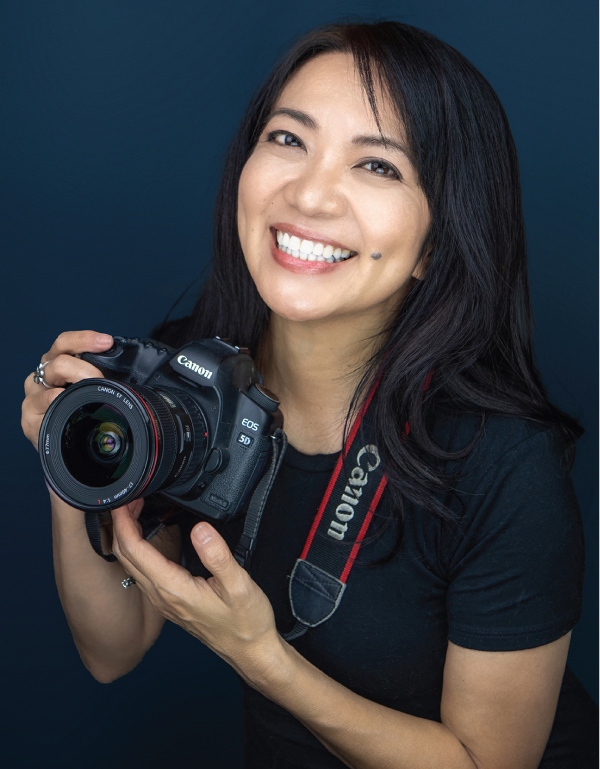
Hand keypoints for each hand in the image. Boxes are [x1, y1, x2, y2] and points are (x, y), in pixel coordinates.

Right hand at [21, 330, 113, 449]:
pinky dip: (53, 400)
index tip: (106, 342)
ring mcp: (34, 396)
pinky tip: (62, 401)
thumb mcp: (93, 390)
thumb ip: (108, 379)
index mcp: (58, 364)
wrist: (64, 448)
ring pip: (50, 378)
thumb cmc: (82, 413)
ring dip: (75, 382)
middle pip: (59, 360)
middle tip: (102, 378)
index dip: (85, 339)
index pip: (66, 343)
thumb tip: (148, 382)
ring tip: (90, 392)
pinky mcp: (30, 418)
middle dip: (85, 368)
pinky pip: (41, 404)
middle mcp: (44, 377)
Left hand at [110, 505, 283, 681]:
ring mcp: (164, 601)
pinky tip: (148, 539)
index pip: (135, 550)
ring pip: (131, 566)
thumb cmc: (246, 622)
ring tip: (134, 512)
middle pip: (125, 557)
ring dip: (127, 537)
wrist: (250, 651)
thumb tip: (200, 529)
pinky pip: (143, 573)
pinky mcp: (170, 602)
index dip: (124, 522)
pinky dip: (138, 551)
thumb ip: (217, 556)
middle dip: (120, 525)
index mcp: (173, 589)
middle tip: (127, 499)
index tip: (125, 499)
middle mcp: (162, 596)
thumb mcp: (239, 585)